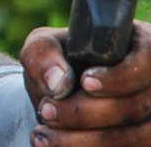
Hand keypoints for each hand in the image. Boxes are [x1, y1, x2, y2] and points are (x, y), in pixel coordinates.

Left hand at [21, 21, 150, 144]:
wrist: (60, 98)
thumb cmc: (59, 63)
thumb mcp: (44, 46)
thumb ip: (44, 54)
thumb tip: (58, 83)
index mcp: (140, 47)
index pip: (147, 61)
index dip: (120, 76)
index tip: (85, 82)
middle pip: (138, 106)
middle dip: (86, 113)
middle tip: (46, 112)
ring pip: (136, 138)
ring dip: (86, 141)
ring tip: (43, 135)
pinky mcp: (146, 143)